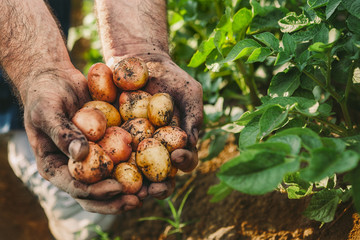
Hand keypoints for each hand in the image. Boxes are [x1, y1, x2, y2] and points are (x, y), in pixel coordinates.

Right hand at [22, 67, 140, 213]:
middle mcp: (74, 168)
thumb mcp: (47, 111)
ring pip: (110, 181)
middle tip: (137, 200)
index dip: (96, 192)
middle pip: (95, 193)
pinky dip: (136, 167)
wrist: (57, 79)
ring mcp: (92, 158)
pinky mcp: (106, 146)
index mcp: (55, 166)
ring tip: (150, 192)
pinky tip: (154, 170)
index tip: (117, 188)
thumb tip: (81, 155)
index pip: (75, 187)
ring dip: (130, 190)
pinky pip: (121, 159)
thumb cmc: (44, 95)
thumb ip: (61, 133)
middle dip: (116, 200)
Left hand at [110, 54, 202, 198]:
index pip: (185, 159)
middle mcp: (156, 149)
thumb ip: (194, 115)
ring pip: (134, 173)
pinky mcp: (111, 139)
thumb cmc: (169, 75)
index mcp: (177, 141)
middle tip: (151, 191)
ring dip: (132, 186)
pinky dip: (108, 165)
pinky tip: (104, 169)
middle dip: (157, 187)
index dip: (184, 162)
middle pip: (160, 176)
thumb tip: (192, 143)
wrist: (138, 59)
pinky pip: (110, 155)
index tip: (177, 156)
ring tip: (127, 190)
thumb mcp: (188, 91)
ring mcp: (133, 146)